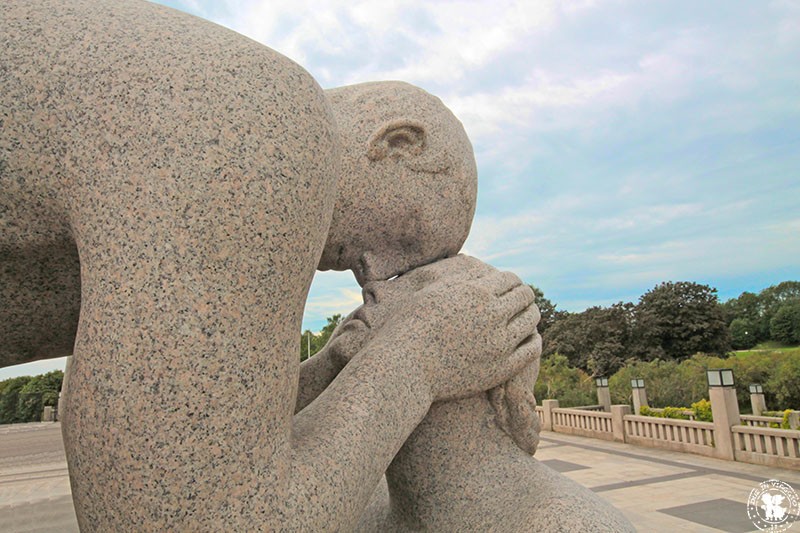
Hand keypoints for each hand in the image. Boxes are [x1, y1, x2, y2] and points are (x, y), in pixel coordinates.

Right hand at [360, 255, 540, 400]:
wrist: (404, 367)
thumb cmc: (410, 325)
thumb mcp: (432, 291)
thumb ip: (461, 280)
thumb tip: (482, 271)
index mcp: (476, 292)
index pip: (510, 278)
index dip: (511, 281)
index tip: (508, 286)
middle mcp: (492, 315)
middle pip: (525, 296)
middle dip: (523, 295)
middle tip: (518, 300)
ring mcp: (500, 343)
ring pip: (531, 320)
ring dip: (529, 314)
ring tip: (524, 316)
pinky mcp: (502, 368)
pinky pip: (532, 348)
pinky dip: (534, 339)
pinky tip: (528, 337)